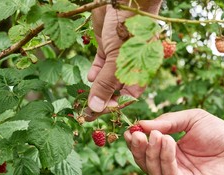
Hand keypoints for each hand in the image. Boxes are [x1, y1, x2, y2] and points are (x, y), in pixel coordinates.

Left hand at [85, 0, 161, 120]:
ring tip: (84, 97)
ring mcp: (118, 59)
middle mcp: (130, 70)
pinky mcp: (107, 49)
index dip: (111, 108)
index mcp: (139, 76)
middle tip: (84, 112)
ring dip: (95, 88)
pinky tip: (89, 77)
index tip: (94, 115)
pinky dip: (94, 73)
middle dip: (100, 101)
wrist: (126, 0)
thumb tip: (96, 108)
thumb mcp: (117, 62)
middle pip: (114, 92)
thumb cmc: (129, 30)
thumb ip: (106, 85)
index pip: (125, 99)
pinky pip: (101, 66)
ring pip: (105, 80)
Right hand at [124, 109, 223, 174]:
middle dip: (140, 150)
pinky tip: (168, 143)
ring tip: (157, 136)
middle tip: (137, 135)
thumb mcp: (191, 119)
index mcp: (170, 153)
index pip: (146, 151)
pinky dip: (166, 160)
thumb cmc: (220, 133)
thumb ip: (167, 121)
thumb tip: (140, 124)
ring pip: (155, 172)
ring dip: (153, 153)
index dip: (136, 142)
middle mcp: (172, 168)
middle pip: (146, 164)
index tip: (130, 130)